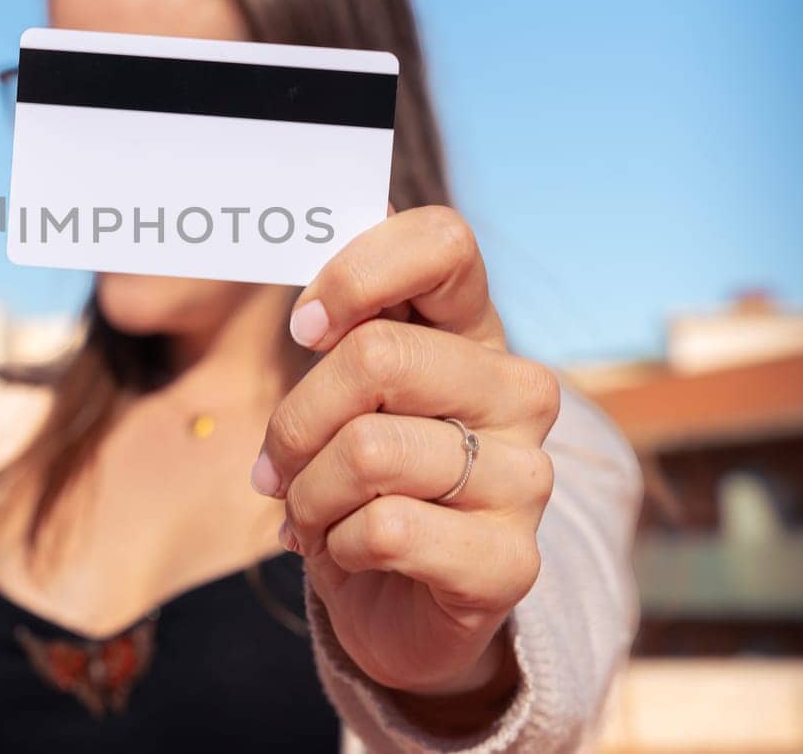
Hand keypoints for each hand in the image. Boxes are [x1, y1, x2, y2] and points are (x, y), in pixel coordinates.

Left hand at [251, 206, 558, 708]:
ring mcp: (526, 476)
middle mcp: (517, 390)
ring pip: (369, 449)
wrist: (399, 604)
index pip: (444, 242)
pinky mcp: (511, 560)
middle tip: (276, 463)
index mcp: (474, 330)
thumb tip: (357, 199)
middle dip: (296, 418)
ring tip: (310, 515)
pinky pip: (386, 529)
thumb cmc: (360, 480)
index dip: (357, 274)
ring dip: (307, 493)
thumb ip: (347, 312)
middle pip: (378, 355)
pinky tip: (347, 553)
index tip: (305, 327)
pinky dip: (336, 545)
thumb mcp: (342, 391)